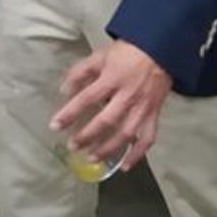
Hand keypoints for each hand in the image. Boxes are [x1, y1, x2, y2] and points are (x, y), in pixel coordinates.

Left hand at [51, 39, 173, 174]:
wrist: (161, 50)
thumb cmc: (128, 52)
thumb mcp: (100, 55)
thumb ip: (81, 72)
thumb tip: (64, 90)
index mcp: (112, 79)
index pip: (87, 98)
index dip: (70, 113)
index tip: (55, 125)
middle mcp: (127, 96)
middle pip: (106, 121)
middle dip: (87, 136)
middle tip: (72, 146)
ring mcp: (142, 108)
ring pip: (125, 134)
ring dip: (108, 149)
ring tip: (92, 158)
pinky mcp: (154, 115)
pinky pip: (147, 139)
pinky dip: (137, 155)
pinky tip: (124, 166)